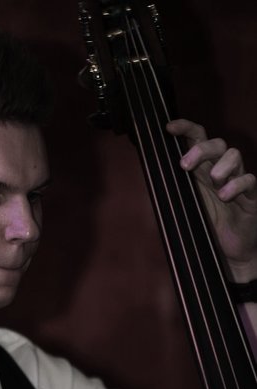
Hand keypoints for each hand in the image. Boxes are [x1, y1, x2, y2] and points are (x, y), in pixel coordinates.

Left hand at [166, 118, 256, 281]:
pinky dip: (237, 185)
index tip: (169, 127)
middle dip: (200, 149)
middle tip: (185, 165)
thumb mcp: (185, 205)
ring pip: (234, 155)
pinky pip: (249, 180)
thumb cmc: (208, 225)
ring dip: (222, 165)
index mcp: (202, 169)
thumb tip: (152, 176)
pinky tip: (226, 196)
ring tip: (214, 181)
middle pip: (216, 143)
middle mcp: (220, 171)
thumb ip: (174, 189)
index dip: (185, 128)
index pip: (197, 139)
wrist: (230, 251)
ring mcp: (237, 181)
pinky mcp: (251, 196)